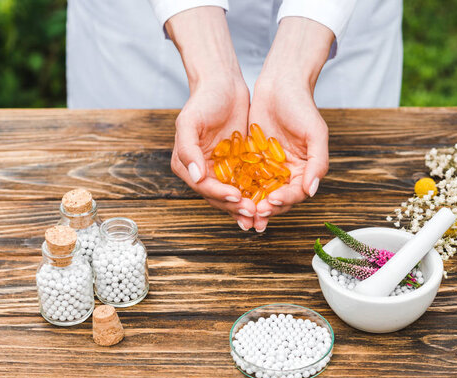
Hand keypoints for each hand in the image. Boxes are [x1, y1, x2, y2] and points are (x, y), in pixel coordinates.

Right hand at [166, 7, 256, 229]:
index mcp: (187, 164)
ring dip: (247, 205)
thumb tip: (196, 176)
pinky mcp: (237, 164)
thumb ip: (188, 150)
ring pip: (234, 193)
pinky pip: (247, 182)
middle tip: (254, 213)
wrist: (223, 84)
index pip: (204, 187)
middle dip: (236, 206)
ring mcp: (221, 169)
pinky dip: (256, 192)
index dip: (220, 195)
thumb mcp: (189, 122)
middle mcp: (202, 171)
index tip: (237, 197)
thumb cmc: (203, 100)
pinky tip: (269, 199)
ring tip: (262, 215)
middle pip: (219, 196)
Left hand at [248, 17, 333, 231]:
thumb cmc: (302, 106)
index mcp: (305, 170)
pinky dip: (238, 186)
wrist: (280, 83)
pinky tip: (228, 191)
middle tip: (253, 213)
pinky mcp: (250, 158)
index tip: (271, 202)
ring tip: (240, 210)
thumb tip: (312, 191)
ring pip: (258, 191)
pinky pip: (243, 176)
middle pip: (276, 198)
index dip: (284, 201)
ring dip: (250, 203)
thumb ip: (318, 163)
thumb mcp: (316, 133)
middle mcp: (287, 172)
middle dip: (265, 208)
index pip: (296, 194)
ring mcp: (267, 166)